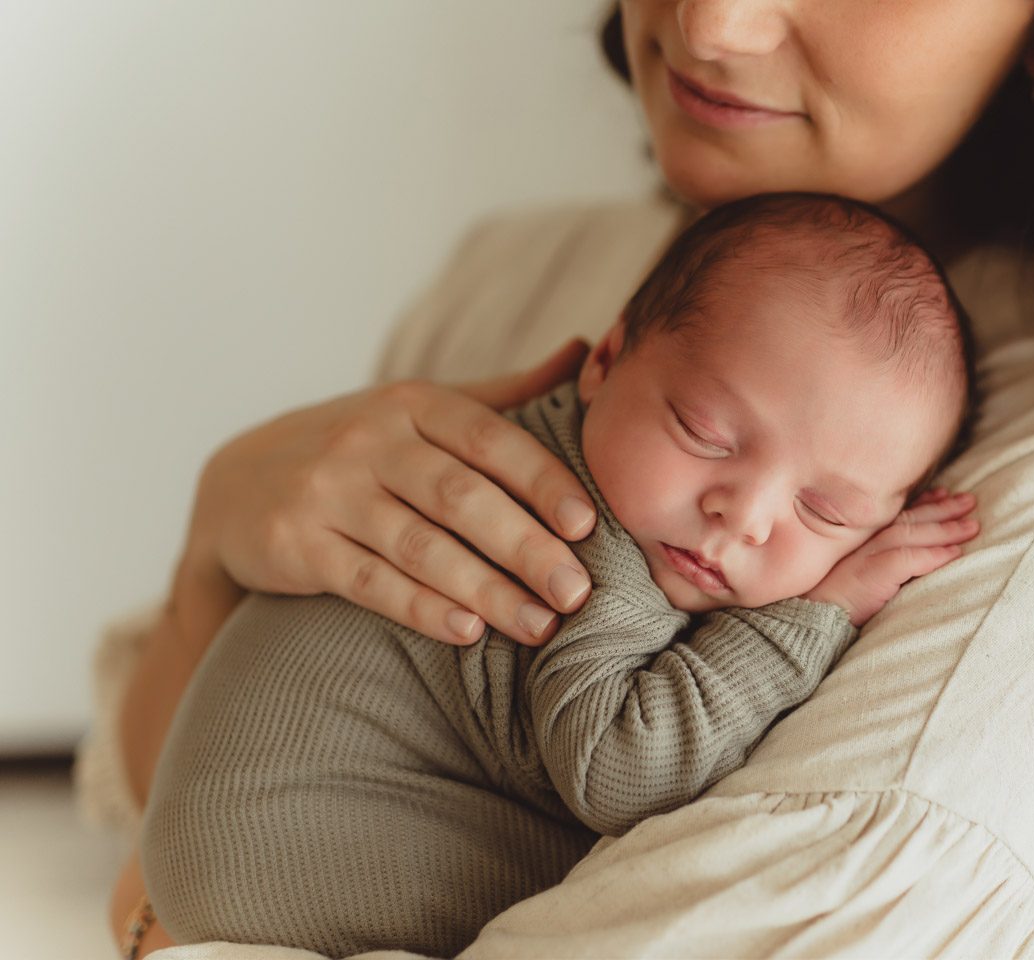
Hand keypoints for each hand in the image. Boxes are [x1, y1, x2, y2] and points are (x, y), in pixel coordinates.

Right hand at [185, 339, 598, 645]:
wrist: (235, 484)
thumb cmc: (359, 449)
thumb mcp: (419, 410)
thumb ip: (502, 394)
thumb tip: (583, 351)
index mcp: (412, 403)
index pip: (488, 438)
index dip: (541, 480)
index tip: (586, 525)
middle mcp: (369, 440)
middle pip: (460, 497)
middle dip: (525, 547)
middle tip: (575, 592)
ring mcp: (328, 493)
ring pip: (420, 546)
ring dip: (486, 589)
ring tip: (539, 624)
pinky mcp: (297, 546)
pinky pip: (370, 581)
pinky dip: (422, 608)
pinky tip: (469, 632)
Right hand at [802, 488, 978, 626]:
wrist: (807, 619)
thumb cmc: (828, 603)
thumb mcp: (852, 574)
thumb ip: (874, 561)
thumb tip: (902, 562)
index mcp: (861, 538)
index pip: (897, 514)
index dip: (923, 502)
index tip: (943, 494)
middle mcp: (866, 540)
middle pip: (911, 517)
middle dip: (943, 508)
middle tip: (969, 500)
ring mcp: (869, 553)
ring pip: (915, 533)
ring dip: (947, 529)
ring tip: (972, 526)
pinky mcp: (875, 571)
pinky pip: (912, 559)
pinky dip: (935, 555)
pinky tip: (955, 553)